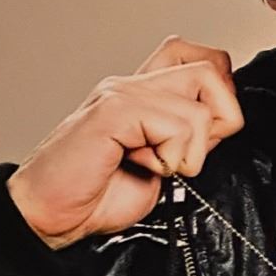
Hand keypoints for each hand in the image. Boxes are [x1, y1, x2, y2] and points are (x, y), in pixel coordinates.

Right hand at [6, 36, 244, 248]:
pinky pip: (176, 124)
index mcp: (144, 93)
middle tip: (188, 155)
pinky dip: (171, 157)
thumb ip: (190, 140)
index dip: (222, 98)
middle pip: (212, 68)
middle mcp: (132, 84)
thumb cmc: (97, 197)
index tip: (204, 141)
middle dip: (221, 120)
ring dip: (190, 151)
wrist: (49, 215)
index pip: (205, 59)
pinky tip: (144, 168)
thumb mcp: (162, 169)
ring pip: (199, 105)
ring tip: (157, 167)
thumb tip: (225, 125)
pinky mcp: (114, 111)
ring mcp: (121, 92)